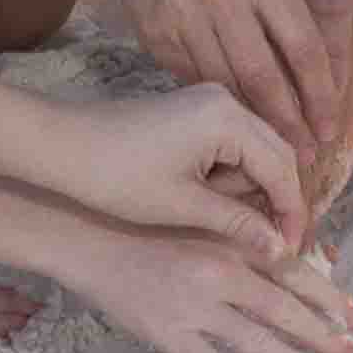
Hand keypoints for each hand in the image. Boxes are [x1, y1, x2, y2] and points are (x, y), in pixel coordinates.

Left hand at [41, 80, 312, 256]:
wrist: (60, 147)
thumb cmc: (117, 178)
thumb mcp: (183, 207)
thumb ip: (238, 223)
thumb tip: (282, 249)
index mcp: (227, 119)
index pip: (281, 169)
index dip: (291, 213)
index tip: (291, 251)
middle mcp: (225, 100)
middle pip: (276, 153)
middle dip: (279, 200)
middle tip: (279, 244)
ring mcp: (207, 102)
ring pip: (255, 149)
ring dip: (255, 188)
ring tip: (247, 228)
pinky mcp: (192, 112)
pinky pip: (232, 144)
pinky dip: (234, 175)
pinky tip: (223, 205)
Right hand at [47, 209, 352, 352]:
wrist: (90, 236)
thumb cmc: (151, 222)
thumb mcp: (206, 216)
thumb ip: (249, 233)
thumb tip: (301, 255)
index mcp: (234, 241)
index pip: (296, 273)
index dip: (331, 298)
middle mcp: (222, 273)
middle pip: (286, 312)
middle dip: (325, 339)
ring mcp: (195, 307)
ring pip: (258, 344)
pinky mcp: (170, 334)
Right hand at [109, 0, 337, 156]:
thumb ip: (293, 11)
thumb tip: (322, 81)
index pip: (304, 47)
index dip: (321, 95)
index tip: (330, 128)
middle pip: (264, 76)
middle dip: (288, 122)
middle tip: (304, 154)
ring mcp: (184, 12)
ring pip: (224, 84)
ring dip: (250, 121)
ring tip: (271, 146)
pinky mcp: (155, 30)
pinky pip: (191, 78)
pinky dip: (214, 100)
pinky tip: (229, 119)